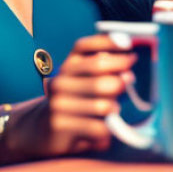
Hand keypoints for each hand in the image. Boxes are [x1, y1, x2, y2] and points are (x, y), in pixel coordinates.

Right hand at [6, 35, 135, 156]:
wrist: (43, 129)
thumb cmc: (75, 101)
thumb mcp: (85, 81)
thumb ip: (104, 72)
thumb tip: (127, 73)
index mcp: (68, 66)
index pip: (85, 46)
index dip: (108, 42)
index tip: (129, 45)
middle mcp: (61, 81)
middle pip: (99, 73)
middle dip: (120, 78)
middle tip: (129, 81)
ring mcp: (58, 103)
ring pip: (102, 105)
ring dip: (115, 108)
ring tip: (114, 110)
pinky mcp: (60, 125)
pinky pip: (97, 127)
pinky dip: (107, 129)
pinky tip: (105, 128)